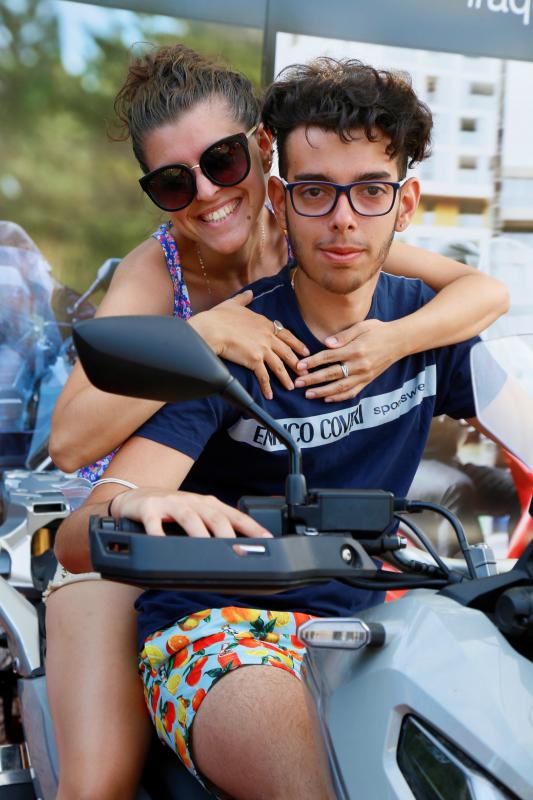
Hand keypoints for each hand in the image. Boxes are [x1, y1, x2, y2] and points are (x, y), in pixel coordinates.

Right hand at [113, 488, 272, 538]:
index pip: (235, 515)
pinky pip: (154, 523)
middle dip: (228, 533)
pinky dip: (158, 533)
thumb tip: (240, 552)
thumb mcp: (197, 517)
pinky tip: (162, 545)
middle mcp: (192, 502)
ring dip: (199, 532)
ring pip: (188, 516)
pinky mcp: (148, 509)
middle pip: (214, 516)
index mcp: (208, 505)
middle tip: (239, 551)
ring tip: (207, 548)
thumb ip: (215, 530)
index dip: (252, 527)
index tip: (267, 540)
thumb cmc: (171, 511)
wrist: (135, 498)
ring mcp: (170, 504)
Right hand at [190, 291, 309, 399]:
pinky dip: (267, 387)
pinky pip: (263, 376)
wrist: (212, 329)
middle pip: (287, 351)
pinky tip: (269, 395)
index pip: (286, 335)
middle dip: (297, 362)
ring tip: (291, 386)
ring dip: (286, 377)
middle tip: (305, 370)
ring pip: (279, 365)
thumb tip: (249, 293)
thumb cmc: (219, 317)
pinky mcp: (254, 361)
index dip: (296, 344)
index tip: (305, 351)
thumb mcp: (233, 303)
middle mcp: (267, 336)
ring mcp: (262, 349)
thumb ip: (244, 299)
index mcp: (264, 323)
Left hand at [294, 319, 402, 401]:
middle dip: (313, 379)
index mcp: (356, 349)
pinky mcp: (368, 381)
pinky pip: (352, 392)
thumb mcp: (361, 326)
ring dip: (323, 391)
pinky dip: (339, 397)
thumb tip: (326, 343)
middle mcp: (360, 365)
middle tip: (297, 383)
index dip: (313, 362)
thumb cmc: (378, 331)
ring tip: (308, 394)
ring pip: (340, 387)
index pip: (329, 357)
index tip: (300, 365)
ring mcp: (364, 375)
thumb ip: (343, 336)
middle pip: (332, 374)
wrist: (400, 341)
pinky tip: (327, 398)